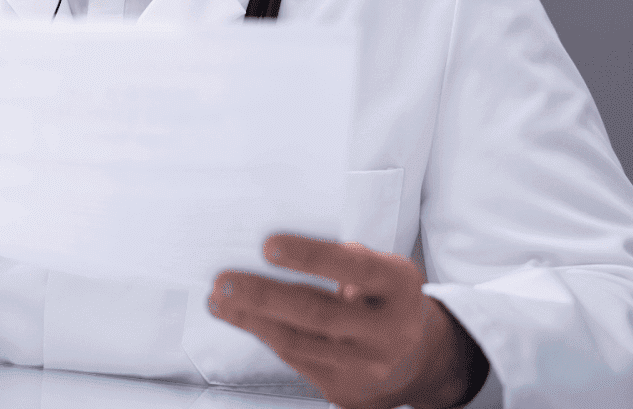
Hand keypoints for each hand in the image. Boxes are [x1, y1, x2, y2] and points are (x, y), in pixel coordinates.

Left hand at [208, 235, 476, 408]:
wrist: (414, 359)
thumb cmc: (380, 297)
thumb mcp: (379, 268)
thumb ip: (342, 258)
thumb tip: (272, 248)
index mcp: (400, 286)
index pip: (355, 267)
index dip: (310, 256)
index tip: (268, 245)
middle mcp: (389, 330)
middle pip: (319, 313)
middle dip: (265, 296)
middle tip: (224, 281)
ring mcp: (366, 364)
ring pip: (297, 341)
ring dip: (249, 318)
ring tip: (218, 298)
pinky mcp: (343, 386)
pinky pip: (293, 357)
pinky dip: (260, 333)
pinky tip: (235, 316)